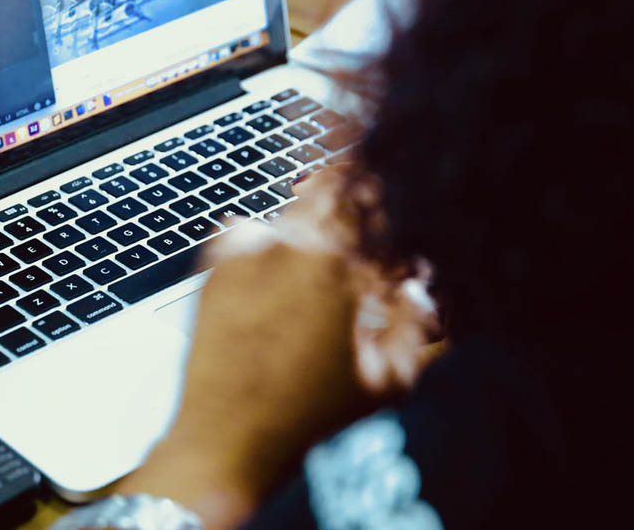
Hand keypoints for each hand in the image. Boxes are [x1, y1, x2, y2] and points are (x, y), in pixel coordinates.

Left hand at [108, 170, 432, 527]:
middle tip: (354, 240)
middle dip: (348, 209)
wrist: (229, 438)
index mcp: (334, 264)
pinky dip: (263, 244)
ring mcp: (245, 252)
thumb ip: (417, 322)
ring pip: (288, 213)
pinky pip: (245, 232)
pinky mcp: (212, 266)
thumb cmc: (308, 416)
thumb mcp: (387, 381)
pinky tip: (273, 276)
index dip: (384, 203)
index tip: (389, 216)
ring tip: (313, 273)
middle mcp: (287, 246)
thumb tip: (420, 284)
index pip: (369, 201)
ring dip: (307, 228)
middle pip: (327, 194)